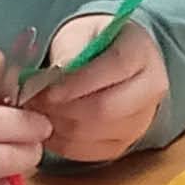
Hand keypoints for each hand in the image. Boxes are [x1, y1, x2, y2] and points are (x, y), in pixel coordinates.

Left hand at [28, 15, 168, 164]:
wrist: (108, 61)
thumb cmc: (91, 43)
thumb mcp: (79, 32)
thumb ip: (69, 47)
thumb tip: (58, 71)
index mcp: (142, 52)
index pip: (116, 68)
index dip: (78, 82)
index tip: (47, 89)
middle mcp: (151, 89)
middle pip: (107, 109)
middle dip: (64, 109)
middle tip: (34, 103)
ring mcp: (141, 120)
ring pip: (96, 133)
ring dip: (60, 126)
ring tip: (37, 112)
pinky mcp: (124, 143)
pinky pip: (90, 152)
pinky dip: (62, 143)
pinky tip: (48, 126)